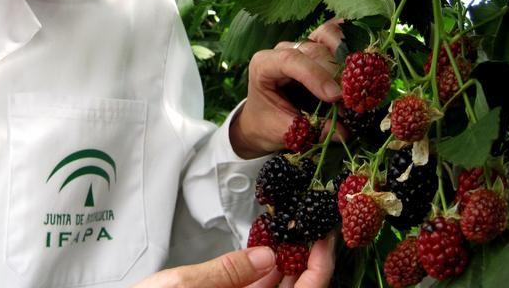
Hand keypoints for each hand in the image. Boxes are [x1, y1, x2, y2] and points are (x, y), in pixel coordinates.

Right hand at [133, 234, 335, 287]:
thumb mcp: (183, 287)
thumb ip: (227, 272)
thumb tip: (267, 256)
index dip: (321, 268)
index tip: (325, 238)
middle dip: (308, 263)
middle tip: (310, 228)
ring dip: (288, 267)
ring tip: (290, 233)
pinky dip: (265, 274)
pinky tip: (265, 252)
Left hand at [230, 19, 344, 157]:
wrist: (262, 119)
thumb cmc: (267, 122)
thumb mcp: (284, 130)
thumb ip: (311, 129)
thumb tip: (344, 131)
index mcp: (264, 65)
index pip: (291, 60)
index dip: (316, 76)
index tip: (335, 96)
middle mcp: (282, 49)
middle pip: (314, 50)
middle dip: (336, 74)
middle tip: (353, 100)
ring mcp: (301, 45)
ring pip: (327, 37)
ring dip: (346, 58)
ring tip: (356, 85)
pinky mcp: (317, 47)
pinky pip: (335, 36)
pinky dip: (350, 45)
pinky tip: (362, 60)